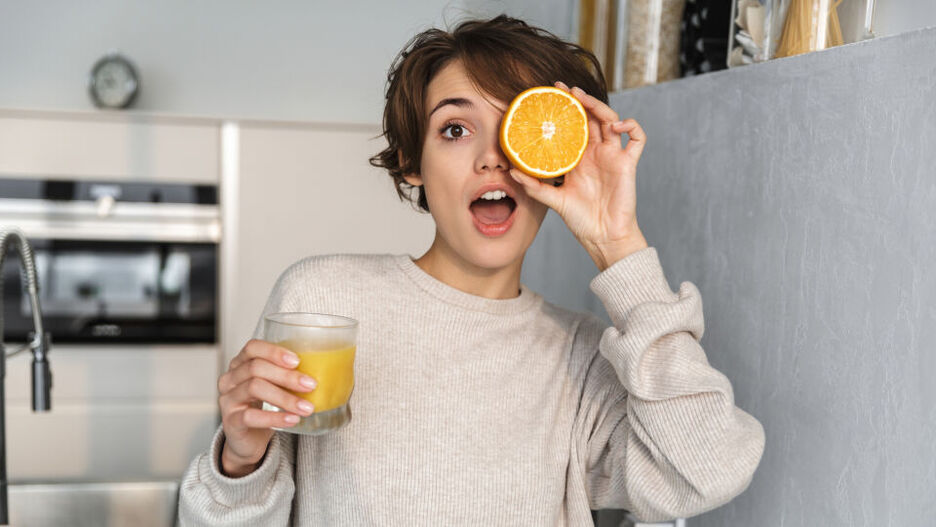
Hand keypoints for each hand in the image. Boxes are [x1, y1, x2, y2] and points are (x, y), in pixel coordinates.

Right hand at [216, 339, 316, 476]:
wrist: (247, 441)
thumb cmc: (263, 408)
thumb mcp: (274, 387)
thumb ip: (288, 375)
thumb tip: (325, 368)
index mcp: (240, 364)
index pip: (252, 348)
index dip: (274, 351)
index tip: (297, 361)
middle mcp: (230, 379)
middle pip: (256, 368)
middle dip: (287, 376)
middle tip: (311, 385)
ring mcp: (228, 400)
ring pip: (254, 388)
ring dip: (285, 398)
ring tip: (307, 407)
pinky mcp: (230, 421)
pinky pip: (250, 416)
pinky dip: (274, 417)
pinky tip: (292, 420)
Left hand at [509, 81, 648, 270]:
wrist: (603, 237)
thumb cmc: (581, 220)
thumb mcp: (553, 200)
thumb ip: (534, 186)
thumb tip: (511, 171)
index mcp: (578, 158)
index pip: (572, 126)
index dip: (564, 110)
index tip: (548, 96)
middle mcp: (596, 153)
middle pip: (590, 117)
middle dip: (579, 99)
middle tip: (562, 88)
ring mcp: (613, 156)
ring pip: (611, 120)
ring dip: (599, 106)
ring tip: (582, 98)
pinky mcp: (628, 163)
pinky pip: (637, 138)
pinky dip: (631, 126)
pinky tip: (616, 126)